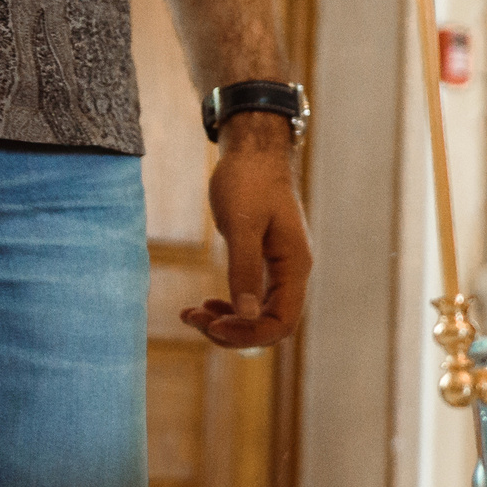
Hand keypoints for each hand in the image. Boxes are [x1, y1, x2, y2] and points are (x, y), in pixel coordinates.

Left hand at [181, 114, 313, 348]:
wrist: (254, 153)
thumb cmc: (249, 182)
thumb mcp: (242, 226)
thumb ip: (245, 270)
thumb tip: (246, 314)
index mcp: (295, 265)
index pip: (281, 322)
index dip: (248, 333)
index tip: (212, 325)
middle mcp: (293, 272)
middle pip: (270, 324)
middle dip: (233, 330)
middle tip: (193, 319)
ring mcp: (280, 269)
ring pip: (260, 315)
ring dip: (227, 321)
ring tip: (192, 314)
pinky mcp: (265, 263)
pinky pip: (252, 299)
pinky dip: (229, 307)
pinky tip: (205, 304)